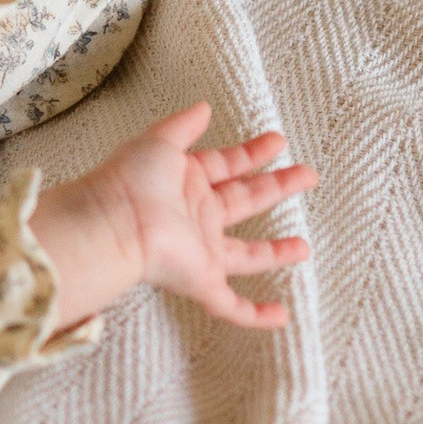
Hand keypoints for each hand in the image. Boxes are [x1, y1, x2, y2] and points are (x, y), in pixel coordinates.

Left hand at [31, 106, 316, 335]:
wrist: (114, 224)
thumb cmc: (131, 180)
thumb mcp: (159, 141)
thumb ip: (184, 125)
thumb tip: (205, 106)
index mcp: (186, 183)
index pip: (227, 166)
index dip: (252, 153)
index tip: (279, 142)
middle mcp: (197, 217)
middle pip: (245, 201)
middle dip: (276, 187)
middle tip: (308, 175)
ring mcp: (202, 252)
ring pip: (246, 256)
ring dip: (275, 253)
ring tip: (304, 248)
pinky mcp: (202, 283)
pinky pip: (233, 306)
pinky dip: (257, 316)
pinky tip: (282, 316)